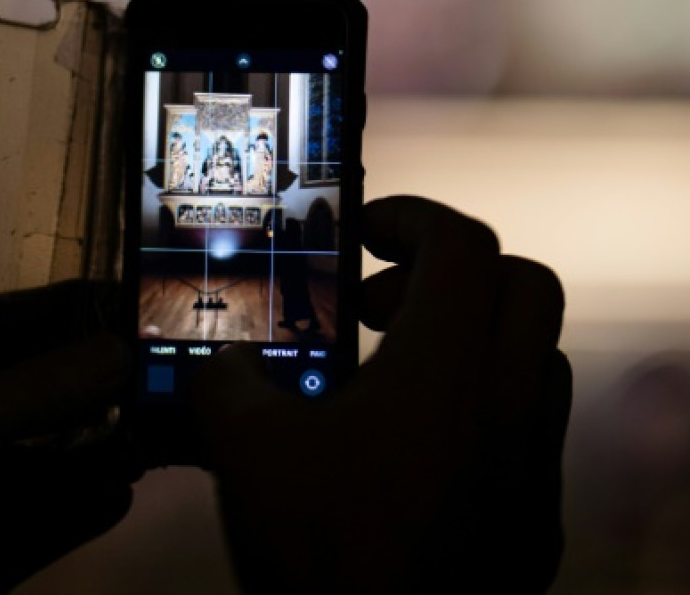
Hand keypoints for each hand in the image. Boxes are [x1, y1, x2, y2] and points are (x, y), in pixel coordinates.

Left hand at [0, 281, 136, 592]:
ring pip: (16, 468)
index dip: (33, 312)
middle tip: (136, 367)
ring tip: (144, 432)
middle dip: (67, 387)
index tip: (99, 299)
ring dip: (80, 452)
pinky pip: (22, 527)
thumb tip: (115, 349)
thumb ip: (36, 385)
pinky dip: (71, 510)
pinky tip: (120, 493)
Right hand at [193, 196, 571, 593]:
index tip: (364, 235)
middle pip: (524, 286)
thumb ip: (227, 384)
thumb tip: (223, 366)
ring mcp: (534, 464)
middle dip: (452, 274)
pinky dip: (477, 411)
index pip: (464, 245)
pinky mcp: (538, 519)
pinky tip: (409, 456)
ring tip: (391, 377)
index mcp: (447, 366)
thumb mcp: (247, 450)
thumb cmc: (327, 542)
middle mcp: (510, 403)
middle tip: (378, 303)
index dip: (413, 218)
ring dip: (469, 342)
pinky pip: (526, 432)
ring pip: (533, 360)